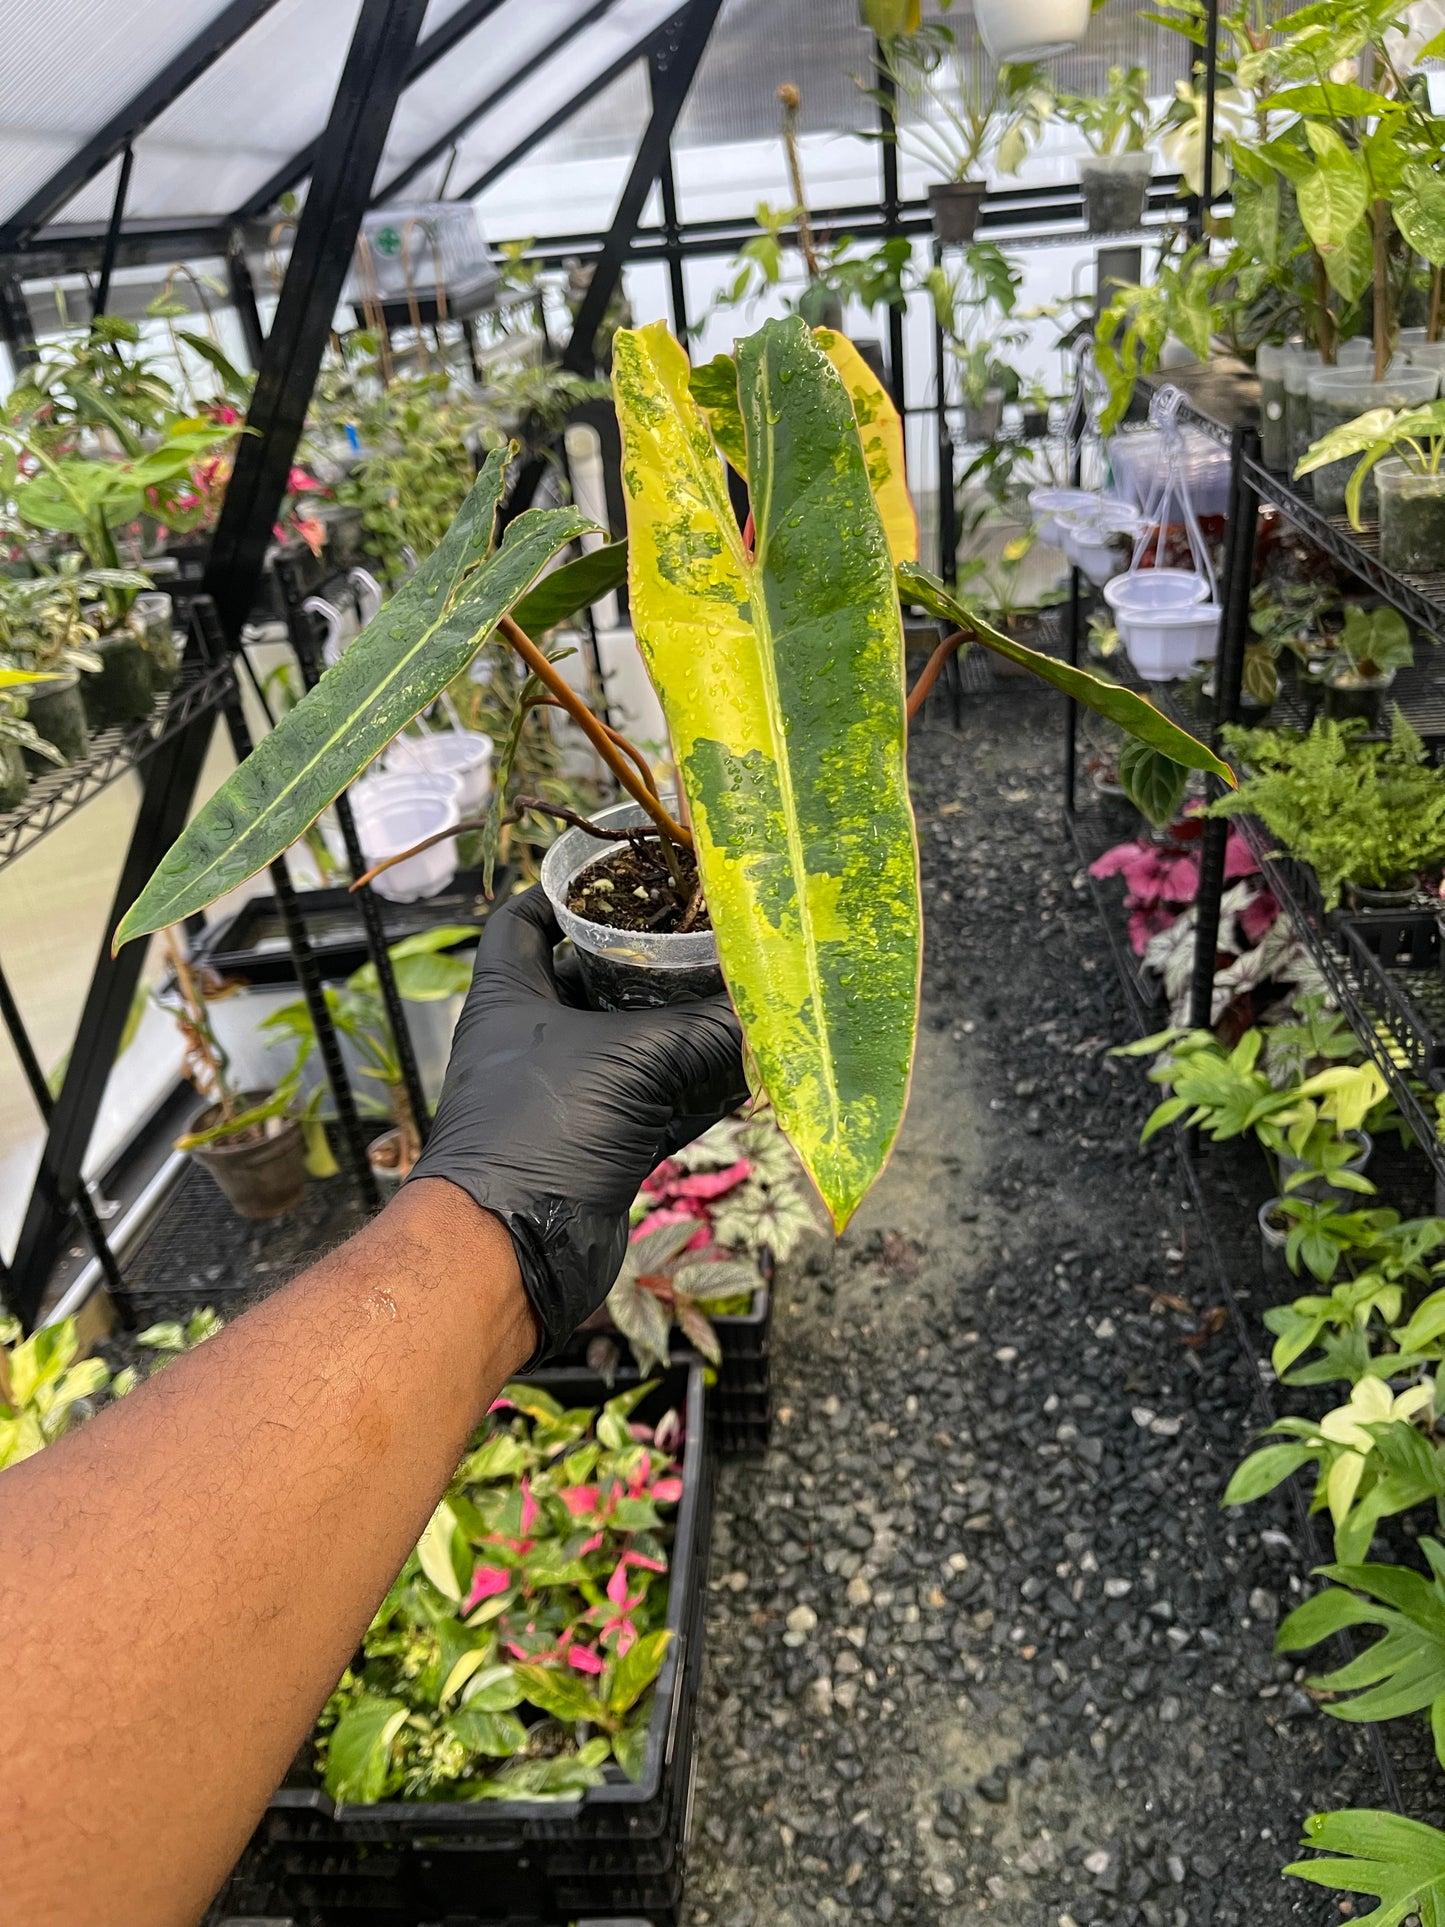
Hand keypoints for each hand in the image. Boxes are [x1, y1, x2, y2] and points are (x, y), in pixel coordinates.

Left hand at [408, 885, 746, 1356]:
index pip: (524, 920)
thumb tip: (771, 1009)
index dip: (564, 892)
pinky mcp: (599, 1147)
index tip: (623, 877)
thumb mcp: (630, 1062)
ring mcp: (567, 1096)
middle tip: (707, 938)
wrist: (510, 1249)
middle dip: (648, 962)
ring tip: (742, 998)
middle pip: (592, 981)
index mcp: (510, 996)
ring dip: (683, 1030)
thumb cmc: (542, 1131)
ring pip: (633, 1046)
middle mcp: (534, 1040)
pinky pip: (658, 1103)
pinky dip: (699, 1091)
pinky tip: (749, 1074)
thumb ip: (702, 1032)